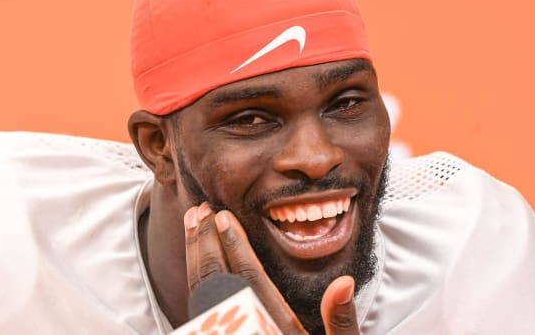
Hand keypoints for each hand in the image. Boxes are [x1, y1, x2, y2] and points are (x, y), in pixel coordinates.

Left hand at [184, 203, 360, 334]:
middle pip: (216, 281)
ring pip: (202, 294)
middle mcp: (247, 331)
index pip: (248, 279)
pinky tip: (198, 262)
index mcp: (275, 329)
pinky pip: (202, 310)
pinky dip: (196, 280)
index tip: (222, 216)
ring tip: (191, 225)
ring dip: (195, 257)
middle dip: (205, 242)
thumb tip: (342, 282)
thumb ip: (341, 322)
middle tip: (198, 211)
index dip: (234, 245)